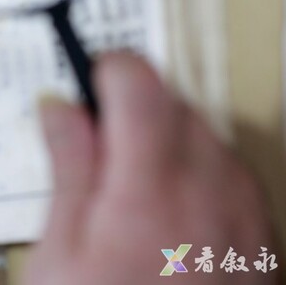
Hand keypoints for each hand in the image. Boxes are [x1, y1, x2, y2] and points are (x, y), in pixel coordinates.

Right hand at [26, 52, 279, 283]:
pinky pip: (226, 165)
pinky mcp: (261, 229)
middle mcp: (209, 187)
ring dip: (162, 135)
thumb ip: (68, 164)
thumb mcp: (60, 251)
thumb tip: (59, 103)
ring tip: (130, 187)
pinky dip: (195, 165)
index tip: (86, 85)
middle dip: (131, 106)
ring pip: (201, 128)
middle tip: (98, 150)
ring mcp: (243, 208)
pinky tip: (170, 207)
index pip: (137, 82)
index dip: (106, 68)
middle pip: (172, 99)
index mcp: (149, 188)